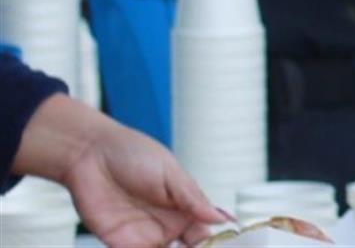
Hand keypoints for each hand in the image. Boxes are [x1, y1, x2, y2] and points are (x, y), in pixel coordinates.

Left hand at [14, 94, 224, 247]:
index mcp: (184, 206)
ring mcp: (143, 236)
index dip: (217, 242)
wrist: (89, 155)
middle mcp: (166, 224)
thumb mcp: (170, 173)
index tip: (227, 245)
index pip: (206, 231)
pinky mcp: (118, 244)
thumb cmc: (133, 154)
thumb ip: (192, 198)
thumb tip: (220, 219)